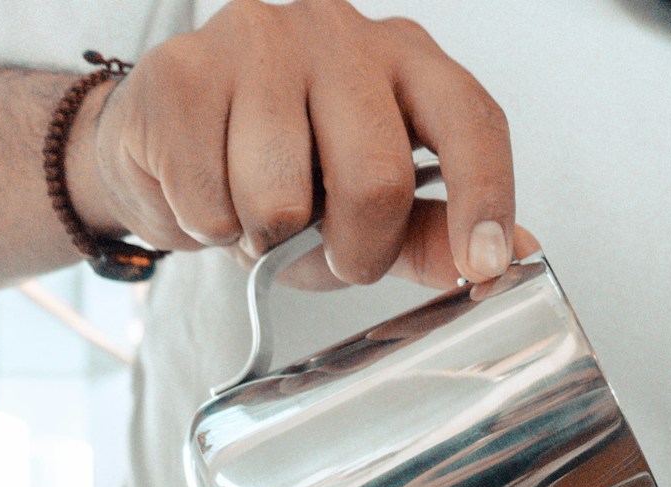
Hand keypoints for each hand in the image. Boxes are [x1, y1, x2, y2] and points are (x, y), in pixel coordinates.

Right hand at [63, 0, 533, 287]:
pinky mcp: (184, 69)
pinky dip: (207, 228)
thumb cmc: (283, 168)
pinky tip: (207, 192)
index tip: (481, 268)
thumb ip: (430, 233)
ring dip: (264, 240)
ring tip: (255, 212)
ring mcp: (260, 41)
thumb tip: (505, 258)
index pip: (470, 120)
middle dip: (353, 251)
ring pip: (279, 199)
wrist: (165, 138)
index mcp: (407, 60)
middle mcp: (341, 34)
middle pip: (376, 178)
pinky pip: (208, 202)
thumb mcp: (371, 209)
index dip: (484, 198)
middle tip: (329, 252)